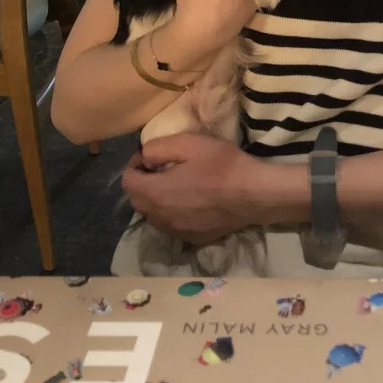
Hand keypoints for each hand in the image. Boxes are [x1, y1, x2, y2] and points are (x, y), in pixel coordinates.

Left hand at [121, 134, 261, 242]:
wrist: (254, 194)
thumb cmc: (222, 165)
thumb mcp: (188, 143)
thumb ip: (158, 148)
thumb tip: (145, 157)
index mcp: (156, 193)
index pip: (127, 182)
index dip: (134, 166)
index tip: (150, 157)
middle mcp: (160, 218)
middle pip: (137, 201)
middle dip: (143, 184)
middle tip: (161, 169)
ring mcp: (176, 231)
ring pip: (153, 216)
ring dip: (156, 200)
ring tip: (175, 186)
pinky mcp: (192, 239)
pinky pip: (171, 226)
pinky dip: (172, 214)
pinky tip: (191, 202)